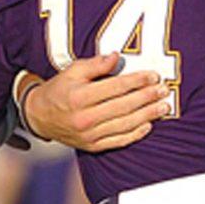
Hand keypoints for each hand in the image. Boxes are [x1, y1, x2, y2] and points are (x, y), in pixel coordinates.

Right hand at [25, 54, 169, 150]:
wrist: (39, 117)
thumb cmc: (60, 90)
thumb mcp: (72, 71)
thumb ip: (94, 65)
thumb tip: (116, 57)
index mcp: (79, 97)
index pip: (116, 87)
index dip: (137, 81)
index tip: (154, 76)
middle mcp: (84, 118)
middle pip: (124, 106)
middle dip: (147, 97)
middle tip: (164, 90)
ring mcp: (89, 135)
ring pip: (125, 124)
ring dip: (147, 116)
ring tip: (163, 107)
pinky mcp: (92, 146)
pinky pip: (118, 141)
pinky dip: (135, 134)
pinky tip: (148, 125)